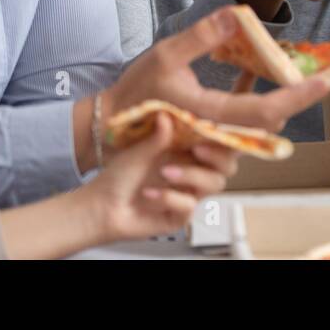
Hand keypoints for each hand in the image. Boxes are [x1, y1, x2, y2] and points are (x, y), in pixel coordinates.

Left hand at [82, 115, 239, 243]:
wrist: (102, 206)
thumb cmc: (120, 176)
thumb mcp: (139, 150)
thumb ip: (158, 136)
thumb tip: (168, 114)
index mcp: (187, 152)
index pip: (219, 144)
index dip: (224, 137)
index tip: (212, 130)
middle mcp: (193, 173)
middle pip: (227, 166)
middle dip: (218, 156)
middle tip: (198, 149)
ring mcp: (189, 194)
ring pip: (214, 184)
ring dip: (192, 175)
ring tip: (165, 172)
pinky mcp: (181, 215)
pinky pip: (189, 206)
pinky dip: (169, 197)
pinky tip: (149, 194)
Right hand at [108, 6, 329, 131]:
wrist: (110, 127)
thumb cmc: (134, 93)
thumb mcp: (163, 56)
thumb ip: (200, 37)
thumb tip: (236, 14)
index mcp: (212, 115)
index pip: (267, 110)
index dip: (301, 96)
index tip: (329, 80)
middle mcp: (222, 130)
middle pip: (277, 117)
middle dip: (310, 95)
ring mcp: (220, 133)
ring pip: (265, 120)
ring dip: (289, 96)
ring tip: (316, 71)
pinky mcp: (216, 129)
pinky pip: (248, 114)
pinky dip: (263, 92)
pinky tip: (266, 69)